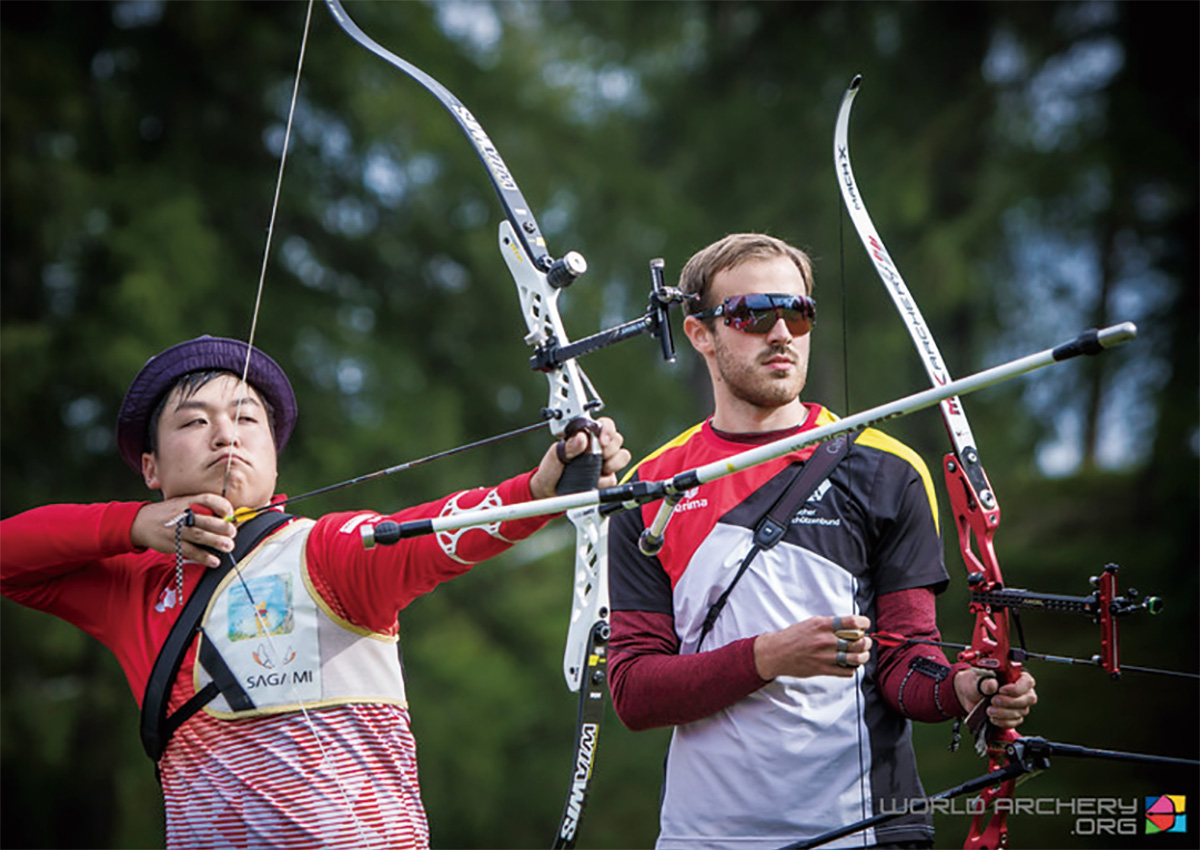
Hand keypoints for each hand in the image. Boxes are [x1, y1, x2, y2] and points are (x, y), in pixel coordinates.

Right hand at [130, 494, 237, 568]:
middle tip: (233, 532)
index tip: (230, 514)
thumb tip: (229, 518)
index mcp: (189, 501)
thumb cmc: (169, 513)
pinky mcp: (173, 545)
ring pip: (199, 536)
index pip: (208, 499)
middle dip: (222, 527)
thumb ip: (203, 508)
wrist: (141, 522)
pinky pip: (191, 551)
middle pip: (205, 520)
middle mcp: (183, 515)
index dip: (222, 506)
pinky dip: (204, 557)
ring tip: (229, 546)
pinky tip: (214, 561)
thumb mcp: (184, 503)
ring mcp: (177, 530)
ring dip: (216, 542)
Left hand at [529, 416, 630, 499]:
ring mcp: (603, 463)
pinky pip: (614, 478)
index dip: (608, 429)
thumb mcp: (554, 455)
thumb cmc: (551, 470)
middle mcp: (597, 447)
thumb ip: (568, 445)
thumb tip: (582, 437)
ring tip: (597, 468)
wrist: (548, 492)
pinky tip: (594, 481)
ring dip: (612, 463)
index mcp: (586, 436)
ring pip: (622, 456)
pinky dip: (604, 480)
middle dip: (609, 448)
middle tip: (598, 455)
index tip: (602, 440)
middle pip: (617, 439)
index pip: (604, 424)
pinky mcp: (606, 479)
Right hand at [753, 615, 872, 679]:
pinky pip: (847, 671)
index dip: (864, 623)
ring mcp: (826, 656)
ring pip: (857, 658)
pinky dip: (852, 668)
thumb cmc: (794, 637)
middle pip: (859, 642)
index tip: (865, 625)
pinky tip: (848, 664)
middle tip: (865, 641)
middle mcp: (826, 640)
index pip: (853, 622)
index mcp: (823, 625)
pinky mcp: (824, 670)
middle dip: (866, 642)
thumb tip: (851, 625)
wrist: (777, 653)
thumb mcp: (812, 623)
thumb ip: (831, 624)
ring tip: (861, 654)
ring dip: (863, 656)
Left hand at [954, 668, 1037, 728]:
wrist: (969, 695)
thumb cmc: (976, 682)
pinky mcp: (1014, 717)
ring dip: (1004, 712)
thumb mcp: (977, 679)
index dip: (1017, 688)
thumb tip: (992, 684)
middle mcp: (1021, 691)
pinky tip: (992, 718)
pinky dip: (1003, 721)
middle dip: (1010, 702)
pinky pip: (1015, 722)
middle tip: (993, 701)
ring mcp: (1019, 705)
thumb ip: (985, 682)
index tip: (1001, 690)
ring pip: (1021, 711)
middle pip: (1029, 699)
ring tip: (989, 710)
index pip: (1027, 682)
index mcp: (1016, 676)